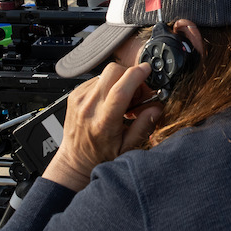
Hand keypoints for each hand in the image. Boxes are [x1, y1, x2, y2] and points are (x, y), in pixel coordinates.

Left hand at [42, 62, 161, 191]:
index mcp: (103, 122)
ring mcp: (80, 99)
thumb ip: (144, 127)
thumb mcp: (127, 148)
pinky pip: (97, 79)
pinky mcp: (75, 94)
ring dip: (119, 80)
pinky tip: (109, 100)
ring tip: (122, 100)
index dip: (136, 75)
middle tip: (136, 93)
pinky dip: (108, 85)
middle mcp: (89, 107)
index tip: (147, 70)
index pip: (121, 90)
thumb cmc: (99, 155)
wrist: (74, 160)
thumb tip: (156, 108)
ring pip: (106, 73)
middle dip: (130, 75)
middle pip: (114, 72)